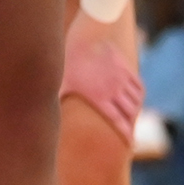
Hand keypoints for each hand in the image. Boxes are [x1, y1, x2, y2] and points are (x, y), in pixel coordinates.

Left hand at [59, 16, 142, 135]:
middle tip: (131, 130)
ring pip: (136, 100)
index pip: (118, 121)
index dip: (126, 134)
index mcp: (100, 99)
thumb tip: (43, 114)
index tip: (131, 144)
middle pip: (130, 112)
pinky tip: (136, 98)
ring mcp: (121, 79)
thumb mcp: (63, 85)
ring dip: (136, 109)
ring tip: (133, 115)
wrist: (83, 41)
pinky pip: (138, 86)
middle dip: (132, 123)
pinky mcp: (126, 68)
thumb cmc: (70, 65)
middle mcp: (114, 91)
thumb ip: (59, 101)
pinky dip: (139, 95)